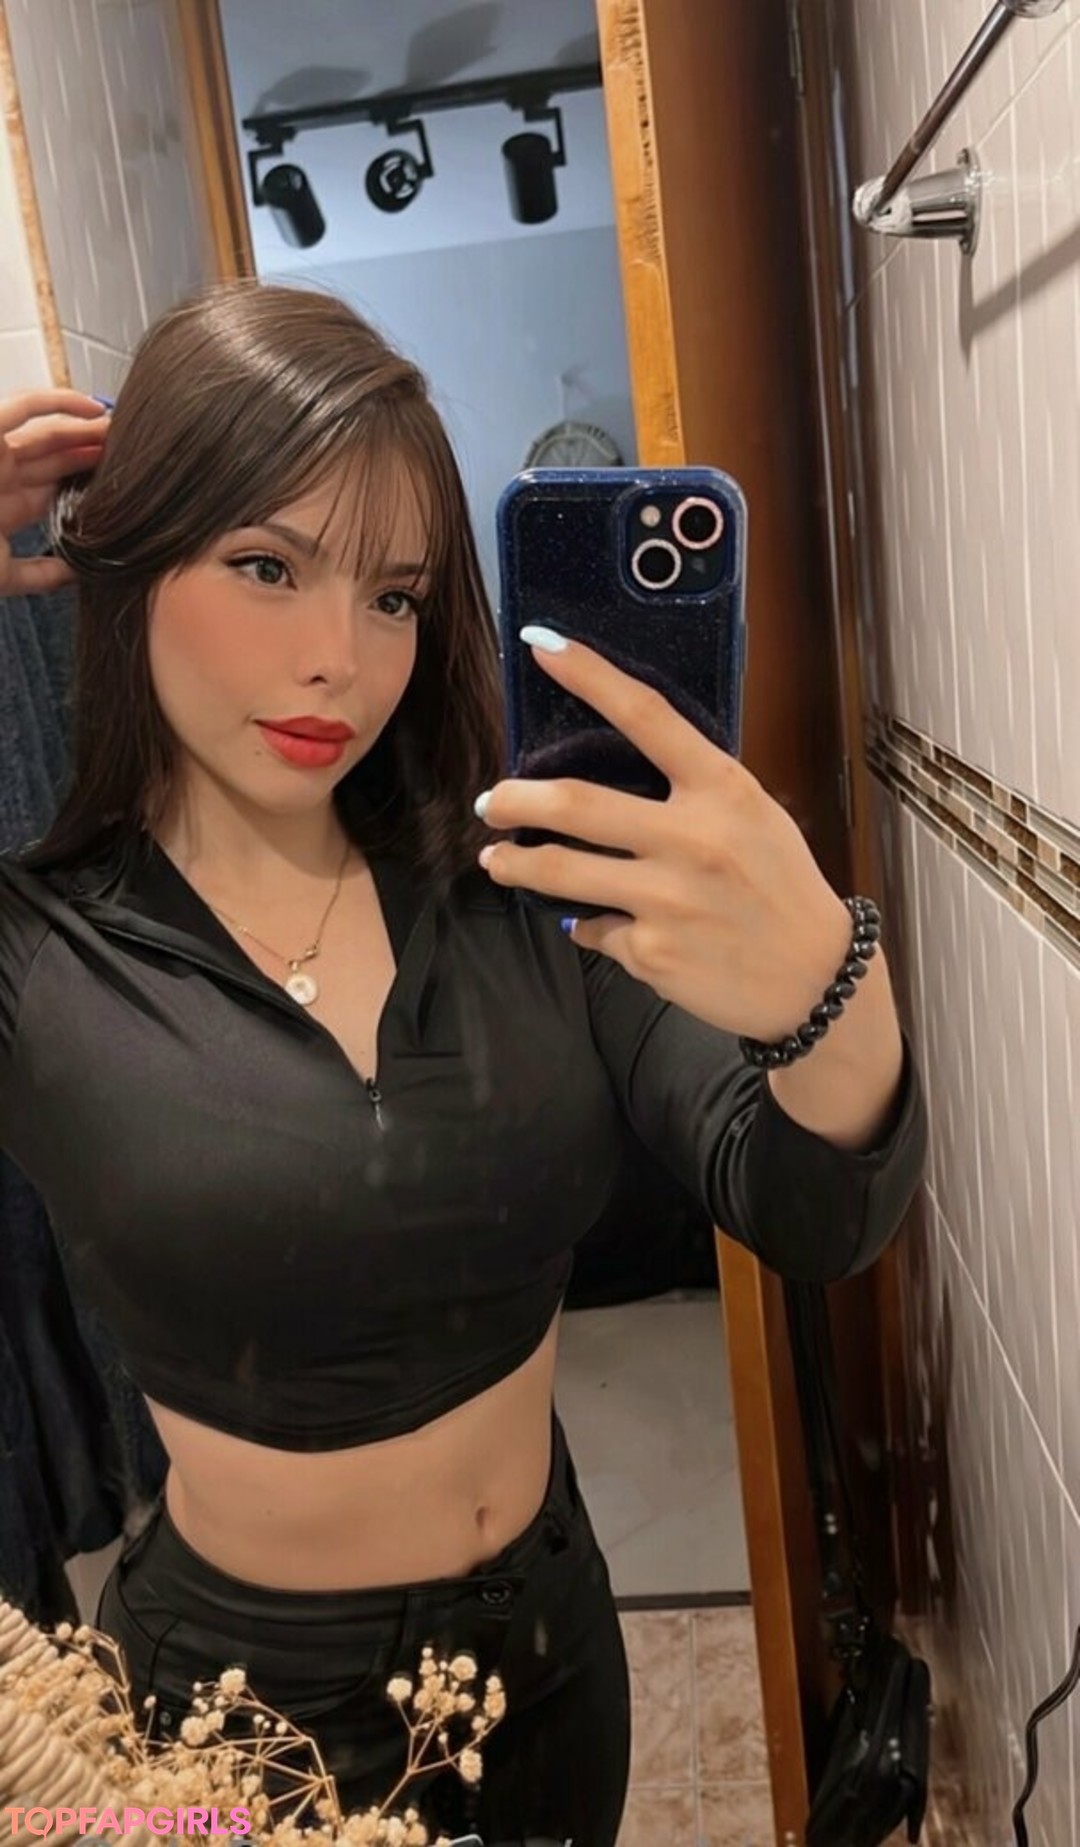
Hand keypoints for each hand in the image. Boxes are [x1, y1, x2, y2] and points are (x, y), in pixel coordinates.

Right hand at [0, 390, 109, 594]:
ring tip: (122, 431)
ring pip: (47, 434)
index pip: (53, 491)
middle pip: (56, 460)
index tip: (126, 484)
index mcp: (4, 509)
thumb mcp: (4, 575)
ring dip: (85, 430)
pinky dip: (57, 402)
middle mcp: (0, 479)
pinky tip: (93, 409)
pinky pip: (21, 408)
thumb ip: (41, 574)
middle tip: (135, 451)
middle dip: (93, 454)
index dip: (87, 484)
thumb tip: (81, 574)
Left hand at [474, 631, 853, 1042]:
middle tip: (491, 801)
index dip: (588, 676)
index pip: (647, 715)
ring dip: (515, 863)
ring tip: (497, 858)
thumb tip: (611, 772)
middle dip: (515, 799)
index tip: (541, 647)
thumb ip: (692, 790)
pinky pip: (592, 929)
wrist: (814, 979)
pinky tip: (596, 924)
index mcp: (722, 790)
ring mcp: (667, 899)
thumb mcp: (754, 817)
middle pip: (575, 803)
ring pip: (560, 872)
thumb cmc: (781, 887)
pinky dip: (587, 925)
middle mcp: (692, 839)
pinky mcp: (650, 952)